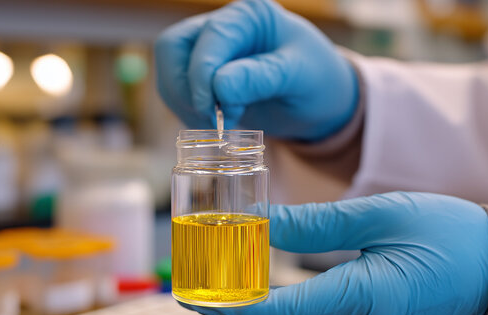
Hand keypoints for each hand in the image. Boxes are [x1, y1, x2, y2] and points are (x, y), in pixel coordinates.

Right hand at [155, 0, 358, 140]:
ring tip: (218, 125)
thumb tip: (219, 86)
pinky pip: (175, 92)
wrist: (318, 102)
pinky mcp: (200, 76)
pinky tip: (213, 124)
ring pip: (168, 72)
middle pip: (173, 48)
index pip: (211, 37)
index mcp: (249, 15)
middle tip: (212, 120)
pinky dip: (186, 113)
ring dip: (183, 104)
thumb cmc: (316, 81)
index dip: (202, 73)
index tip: (209, 108)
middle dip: (185, 88)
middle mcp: (222, 26)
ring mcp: (207, 51)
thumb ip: (261, 78)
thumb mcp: (299, 78)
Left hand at [181, 192, 487, 314]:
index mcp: (361, 299)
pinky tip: (264, 278)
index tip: (197, 293)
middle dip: (234, 303)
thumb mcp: (379, 216)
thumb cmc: (452, 238)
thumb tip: (263, 221)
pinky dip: (282, 299)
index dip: (233, 303)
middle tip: (195, 282)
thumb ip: (316, 223)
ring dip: (254, 301)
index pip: (279, 310)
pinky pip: (313, 314)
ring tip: (219, 276)